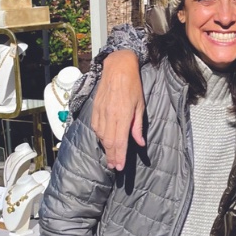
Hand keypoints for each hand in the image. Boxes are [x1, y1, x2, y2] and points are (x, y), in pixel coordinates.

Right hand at [92, 50, 144, 169]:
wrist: (118, 69)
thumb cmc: (132, 86)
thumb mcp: (140, 106)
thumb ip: (137, 126)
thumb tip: (140, 143)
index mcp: (122, 115)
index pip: (120, 141)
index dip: (120, 156)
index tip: (120, 167)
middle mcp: (109, 116)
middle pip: (109, 142)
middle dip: (112, 156)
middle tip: (115, 166)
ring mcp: (100, 112)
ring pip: (101, 136)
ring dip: (106, 149)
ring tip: (110, 158)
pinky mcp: (95, 109)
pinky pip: (96, 127)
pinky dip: (100, 137)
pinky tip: (104, 142)